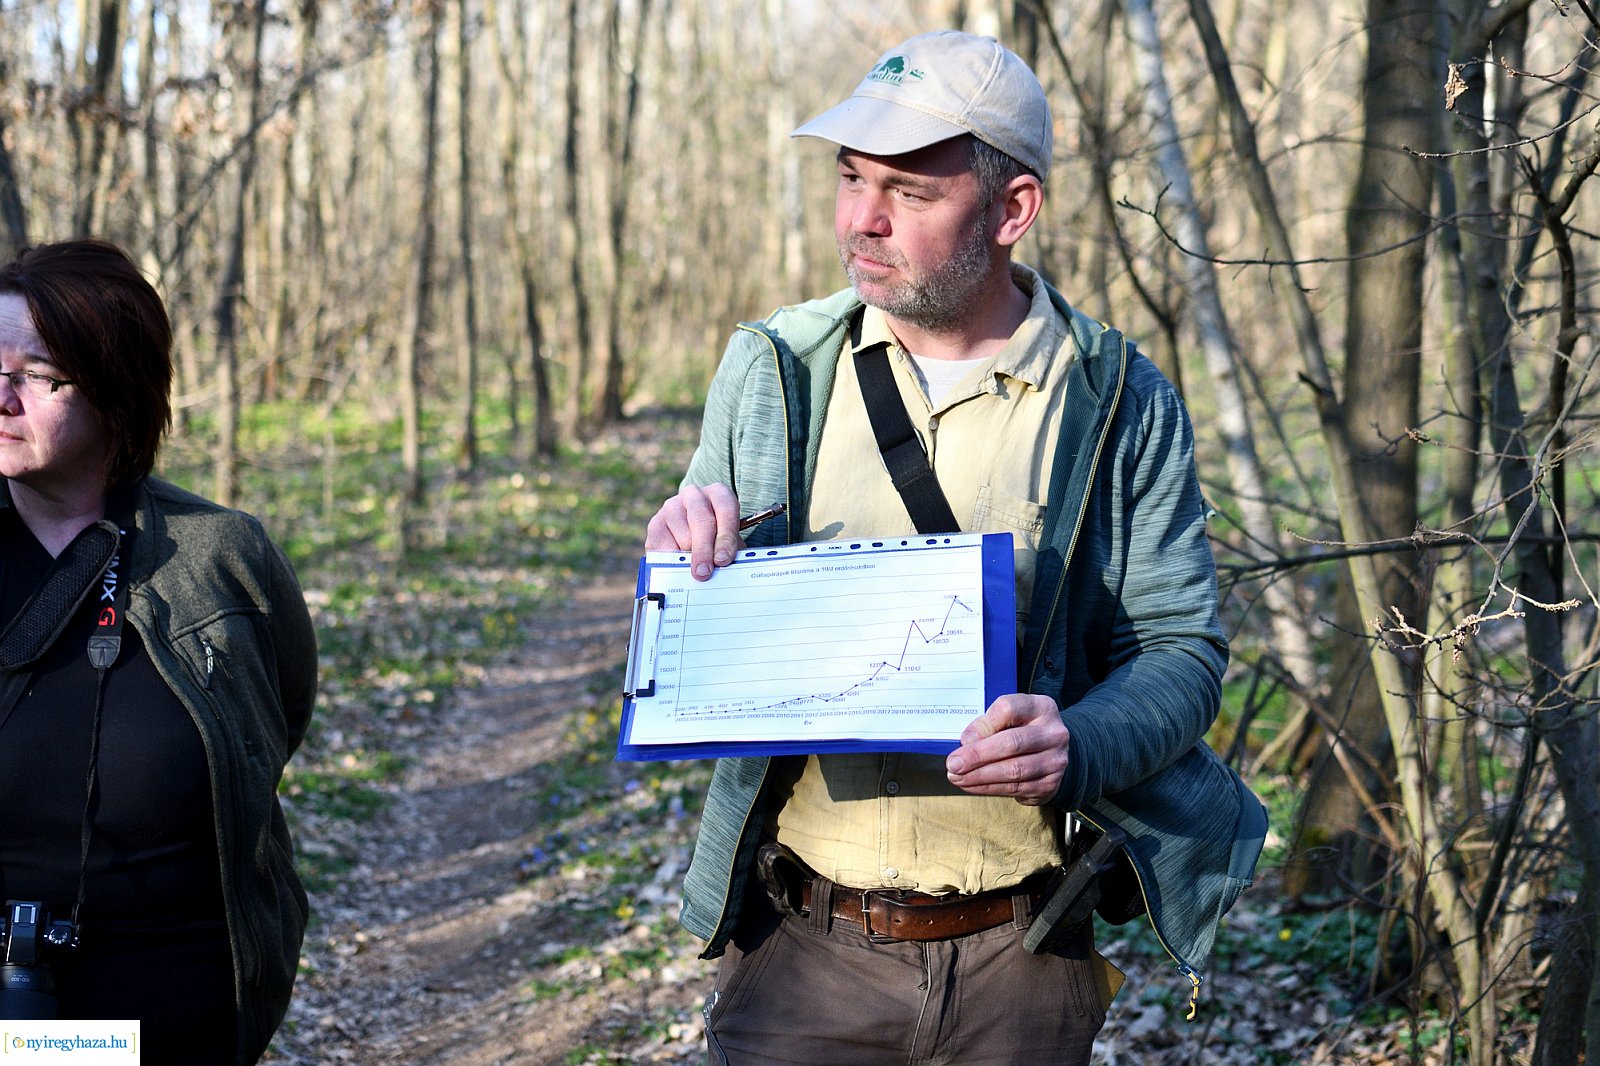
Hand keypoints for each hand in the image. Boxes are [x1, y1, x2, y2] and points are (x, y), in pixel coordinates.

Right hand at [644, 483, 743, 580]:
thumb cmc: (716, 538)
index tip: (723, 560)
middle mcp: (694, 495)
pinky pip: (664, 547)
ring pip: (684, 537)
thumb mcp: (727, 540)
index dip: (726, 537)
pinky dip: (673, 561)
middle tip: (705, 573)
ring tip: (695, 568)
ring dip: (690, 557)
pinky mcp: (655, 523)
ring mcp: (672, 507)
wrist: (690, 533)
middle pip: (702, 522)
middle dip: (705, 551)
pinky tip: (680, 565)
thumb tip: (723, 567)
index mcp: (718, 493)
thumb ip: (728, 551)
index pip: (726, 510)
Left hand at [944, 693, 1069, 805]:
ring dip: (979, 776)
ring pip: (1013, 770)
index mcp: (1041, 708)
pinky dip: (988, 788)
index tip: (963, 739)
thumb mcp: (1009, 718)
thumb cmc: (1022, 731)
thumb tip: (968, 741)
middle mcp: (1053, 733)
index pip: (1009, 709)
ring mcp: (1055, 760)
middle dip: (977, 756)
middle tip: (953, 764)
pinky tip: (971, 785)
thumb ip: (988, 724)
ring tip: (957, 777)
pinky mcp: (1049, 784)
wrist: (1053, 756)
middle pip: (1011, 743)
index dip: (983, 725)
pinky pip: (1014, 788)